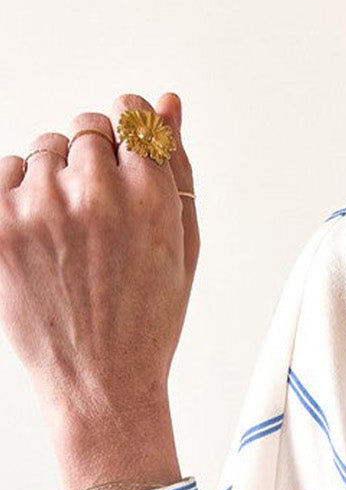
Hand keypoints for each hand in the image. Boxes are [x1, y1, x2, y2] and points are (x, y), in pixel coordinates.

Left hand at [0, 91, 198, 445]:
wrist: (102, 385)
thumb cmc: (147, 322)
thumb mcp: (182, 247)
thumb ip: (176, 168)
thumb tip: (167, 104)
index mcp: (150, 195)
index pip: (129, 115)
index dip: (126, 135)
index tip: (121, 160)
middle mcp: (95, 193)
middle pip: (84, 130)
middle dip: (90, 162)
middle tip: (96, 221)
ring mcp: (41, 209)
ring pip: (41, 152)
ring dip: (51, 181)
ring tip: (67, 240)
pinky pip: (2, 171)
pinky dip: (15, 196)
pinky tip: (37, 239)